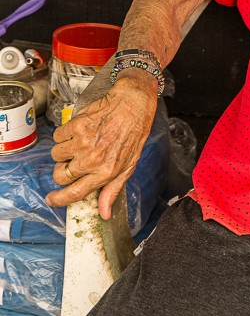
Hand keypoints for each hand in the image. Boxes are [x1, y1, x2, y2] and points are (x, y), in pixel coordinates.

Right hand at [45, 73, 157, 219]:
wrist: (133, 102)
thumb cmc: (133, 132)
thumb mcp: (129, 165)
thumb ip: (113, 189)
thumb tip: (104, 213)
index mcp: (106, 171)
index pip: (75, 193)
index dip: (59, 199)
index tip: (51, 199)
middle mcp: (92, 158)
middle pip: (60, 175)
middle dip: (62, 171)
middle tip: (73, 162)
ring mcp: (83, 141)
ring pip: (56, 155)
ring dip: (64, 150)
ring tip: (81, 142)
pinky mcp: (76, 125)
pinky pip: (58, 136)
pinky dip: (64, 134)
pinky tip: (79, 130)